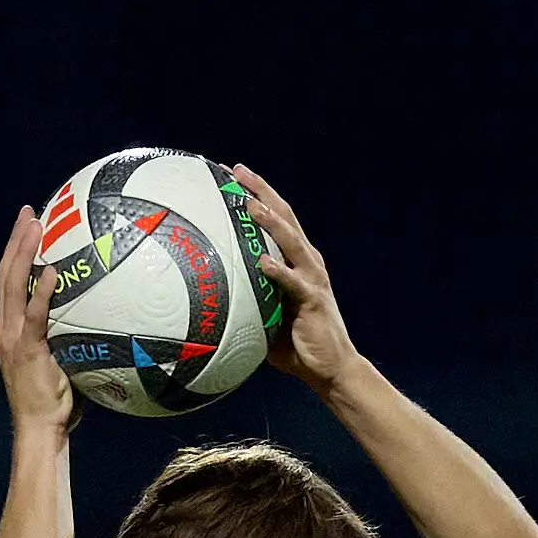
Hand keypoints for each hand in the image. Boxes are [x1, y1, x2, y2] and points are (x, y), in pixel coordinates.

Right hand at [0, 206, 76, 435]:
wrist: (40, 429)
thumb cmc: (57, 402)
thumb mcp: (62, 361)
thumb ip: (72, 336)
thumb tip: (105, 318)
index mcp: (8, 329)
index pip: (7, 281)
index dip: (15, 250)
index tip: (27, 224)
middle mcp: (4, 328)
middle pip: (4, 273)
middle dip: (16, 239)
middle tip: (29, 211)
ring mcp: (11, 338)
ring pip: (12, 285)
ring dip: (22, 252)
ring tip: (35, 225)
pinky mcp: (25, 349)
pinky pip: (33, 315)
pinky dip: (40, 291)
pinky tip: (50, 270)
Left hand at [233, 165, 360, 392]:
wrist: (330, 367)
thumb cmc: (294, 343)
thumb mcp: (265, 314)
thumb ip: (245, 298)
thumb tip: (207, 294)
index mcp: (296, 260)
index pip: (275, 219)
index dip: (256, 194)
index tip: (230, 175)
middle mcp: (307, 261)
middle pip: (284, 216)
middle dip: (260, 190)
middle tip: (237, 170)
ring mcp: (312, 278)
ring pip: (290, 240)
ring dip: (270, 220)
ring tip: (249, 203)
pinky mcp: (313, 300)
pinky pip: (293, 283)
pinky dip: (278, 271)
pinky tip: (262, 261)